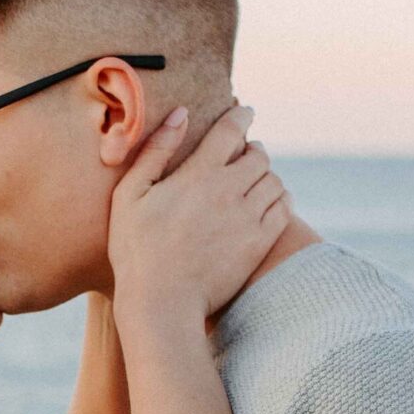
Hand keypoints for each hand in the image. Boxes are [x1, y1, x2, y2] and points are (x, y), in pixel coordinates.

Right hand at [108, 105, 290, 322]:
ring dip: (266, 176)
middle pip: (259, 155)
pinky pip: (283, 209)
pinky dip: (280, 199)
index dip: (241, 115)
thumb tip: (181, 113)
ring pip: (274, 181)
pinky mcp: (259, 243)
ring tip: (253, 182)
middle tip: (245, 155)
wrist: (161, 302)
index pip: (231, 130)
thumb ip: (156, 150)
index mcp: (198, 174)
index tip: (245, 112)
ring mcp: (248, 218)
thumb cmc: (136, 250)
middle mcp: (228, 191)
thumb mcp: (130, 195)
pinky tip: (267, 203)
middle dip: (253, 150)